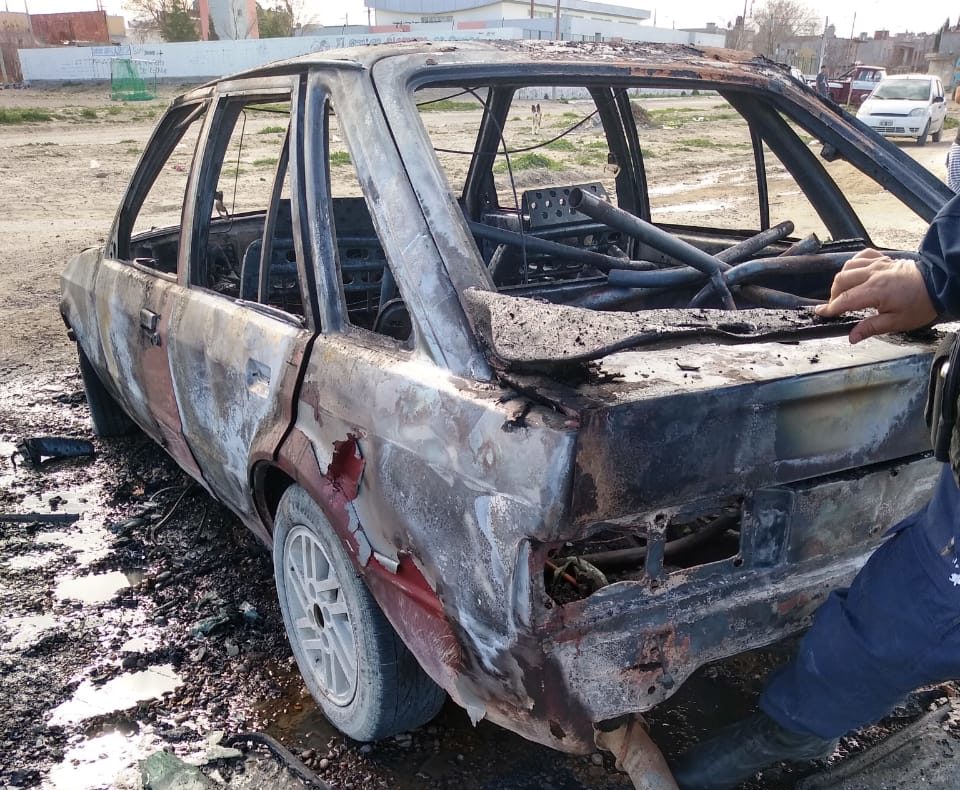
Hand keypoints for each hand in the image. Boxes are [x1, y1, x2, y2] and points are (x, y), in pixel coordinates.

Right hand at [814, 249, 936, 343]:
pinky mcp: (884, 259)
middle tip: (835, 306)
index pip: (845, 299)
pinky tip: (854, 272)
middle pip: (841, 280)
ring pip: (848, 267)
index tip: (820, 313)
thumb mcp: (897, 322)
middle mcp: (873, 274)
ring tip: (843, 291)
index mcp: (875, 291)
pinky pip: (861, 256)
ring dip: (841, 279)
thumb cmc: (920, 304)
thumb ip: (871, 327)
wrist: (940, 284)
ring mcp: (878, 264)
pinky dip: (853, 263)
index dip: (830, 308)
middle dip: (833, 294)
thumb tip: (852, 337)